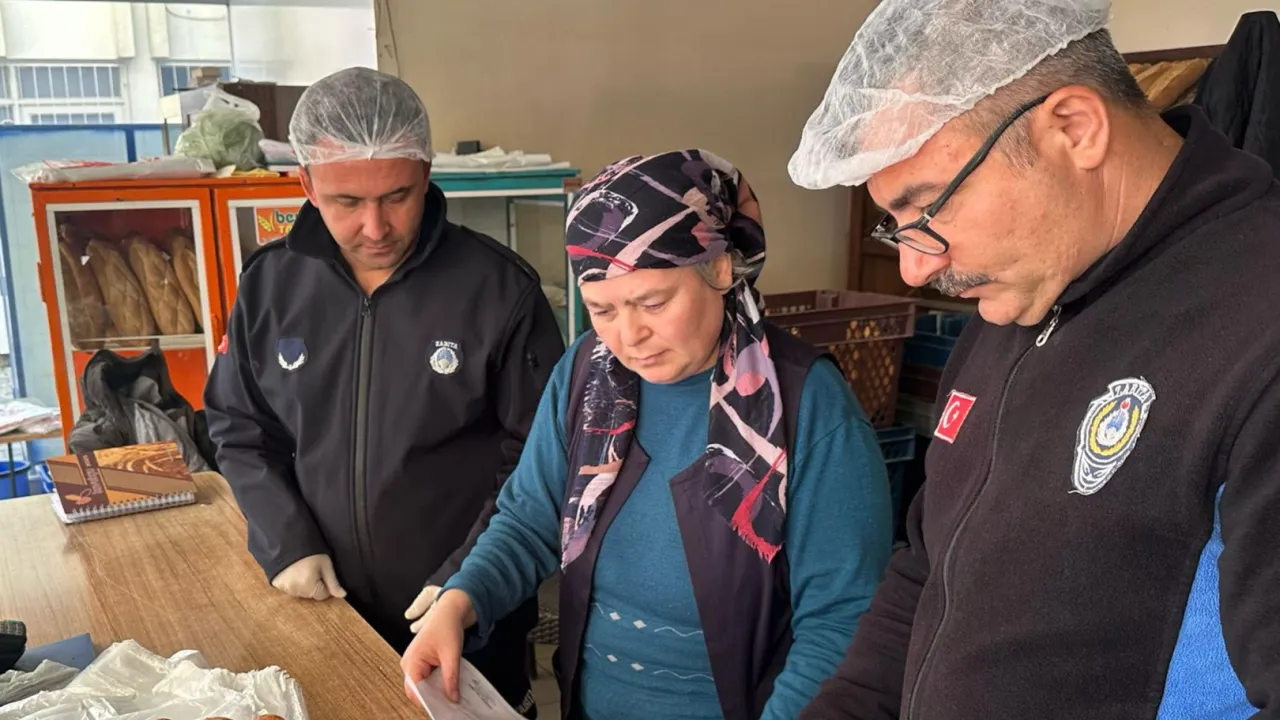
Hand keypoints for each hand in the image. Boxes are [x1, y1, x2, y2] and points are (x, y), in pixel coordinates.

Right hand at [270, 554, 346, 599]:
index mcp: (308, 586)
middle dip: (314, 585)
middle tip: (312, 569)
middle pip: (310, 594)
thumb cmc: (310, 551)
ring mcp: (284, 588)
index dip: (325, 584)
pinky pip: (289, 588)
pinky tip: (293, 571)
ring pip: (300, 592)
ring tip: (302, 569)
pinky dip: (292, 582)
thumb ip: (333, 582)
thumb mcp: (325, 564)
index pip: (322, 595)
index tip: (323, 573)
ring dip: (303, 585)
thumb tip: (342, 595)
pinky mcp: (276, 584)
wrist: (288, 540)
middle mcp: (295, 591)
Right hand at [401, 589, 475, 703]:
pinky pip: (428, 679)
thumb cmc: (447, 626)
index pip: (415, 690)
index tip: (443, 708)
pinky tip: (450, 686)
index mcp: (412, 660)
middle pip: (418, 691)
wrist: (449, 612)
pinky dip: (438, 683)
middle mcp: (409, 663)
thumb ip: (451, 678)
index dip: (428, 701)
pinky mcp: (422, 664)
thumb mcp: (452, 654)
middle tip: (451, 703)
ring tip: (452, 695)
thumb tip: (452, 698)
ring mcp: (415, 664)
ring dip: (437, 691)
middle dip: (434, 698)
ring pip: (424, 686)